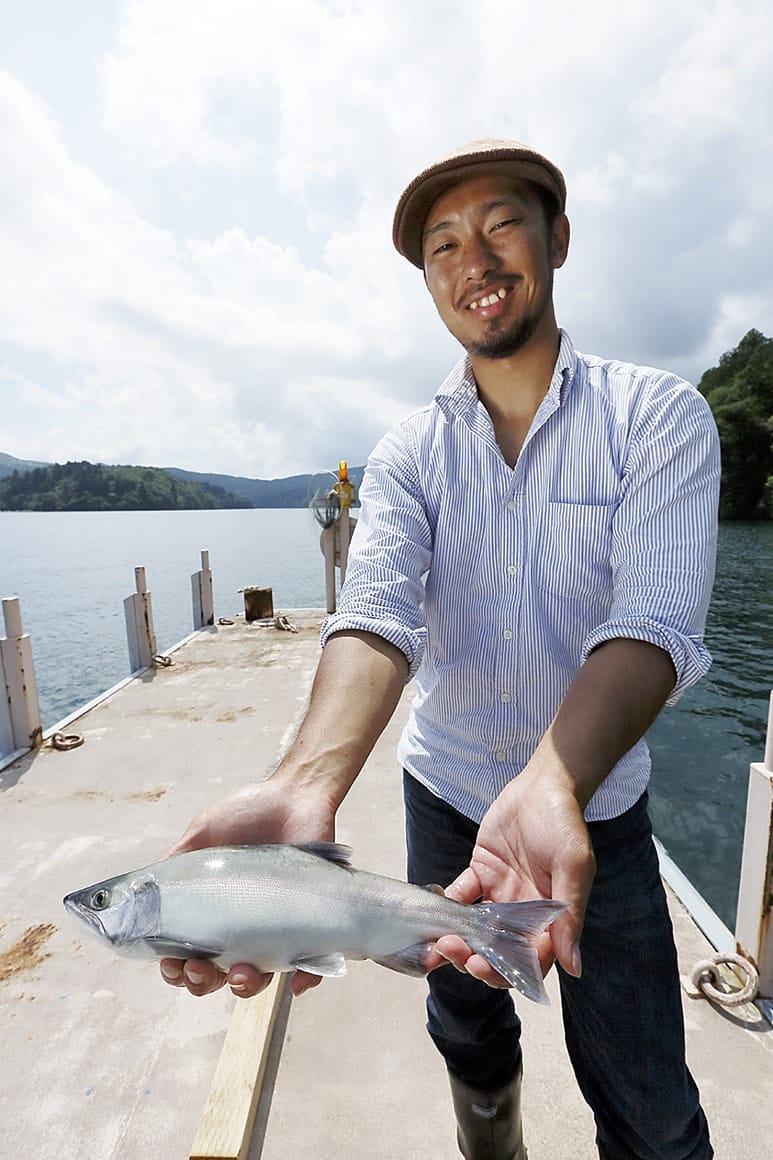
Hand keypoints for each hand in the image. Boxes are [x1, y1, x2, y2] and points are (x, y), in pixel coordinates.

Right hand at [159, 780, 334, 999]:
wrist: (294, 794)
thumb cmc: (247, 815)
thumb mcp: (201, 834)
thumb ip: (174, 862)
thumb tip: (139, 890)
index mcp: (212, 913)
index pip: (187, 954)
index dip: (175, 969)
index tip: (170, 963)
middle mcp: (241, 927)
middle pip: (216, 976)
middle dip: (202, 982)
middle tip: (199, 966)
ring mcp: (275, 928)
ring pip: (258, 978)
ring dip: (245, 986)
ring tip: (239, 973)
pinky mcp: (309, 923)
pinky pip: (310, 964)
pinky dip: (305, 979)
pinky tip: (297, 982)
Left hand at [427, 768, 594, 987]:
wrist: (544, 784)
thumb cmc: (565, 824)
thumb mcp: (574, 867)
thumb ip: (569, 917)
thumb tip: (574, 968)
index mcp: (550, 918)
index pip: (527, 962)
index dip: (503, 972)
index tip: (480, 967)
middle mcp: (523, 911)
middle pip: (495, 951)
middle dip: (471, 959)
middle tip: (450, 949)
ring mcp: (501, 892)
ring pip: (475, 929)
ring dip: (456, 938)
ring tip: (437, 939)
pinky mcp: (482, 871)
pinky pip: (461, 895)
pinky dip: (446, 904)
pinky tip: (435, 906)